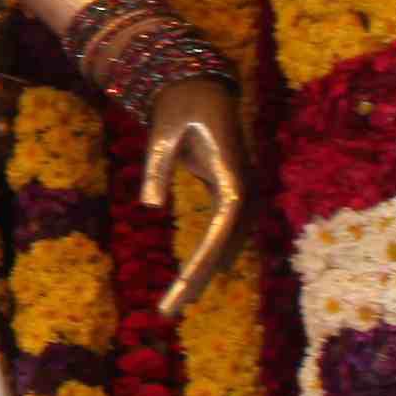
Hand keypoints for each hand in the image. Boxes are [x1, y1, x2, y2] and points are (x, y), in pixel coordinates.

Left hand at [146, 80, 248, 314]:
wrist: (200, 84)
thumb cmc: (179, 105)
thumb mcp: (161, 131)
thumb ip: (156, 166)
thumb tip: (150, 204)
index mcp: (232, 178)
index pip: (220, 233)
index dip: (202, 266)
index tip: (181, 290)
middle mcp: (245, 190)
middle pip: (227, 246)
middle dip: (200, 279)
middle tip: (168, 311)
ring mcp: (244, 192)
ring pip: (229, 244)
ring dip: (206, 273)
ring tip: (176, 304)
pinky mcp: (233, 191)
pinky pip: (225, 233)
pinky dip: (210, 257)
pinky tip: (192, 279)